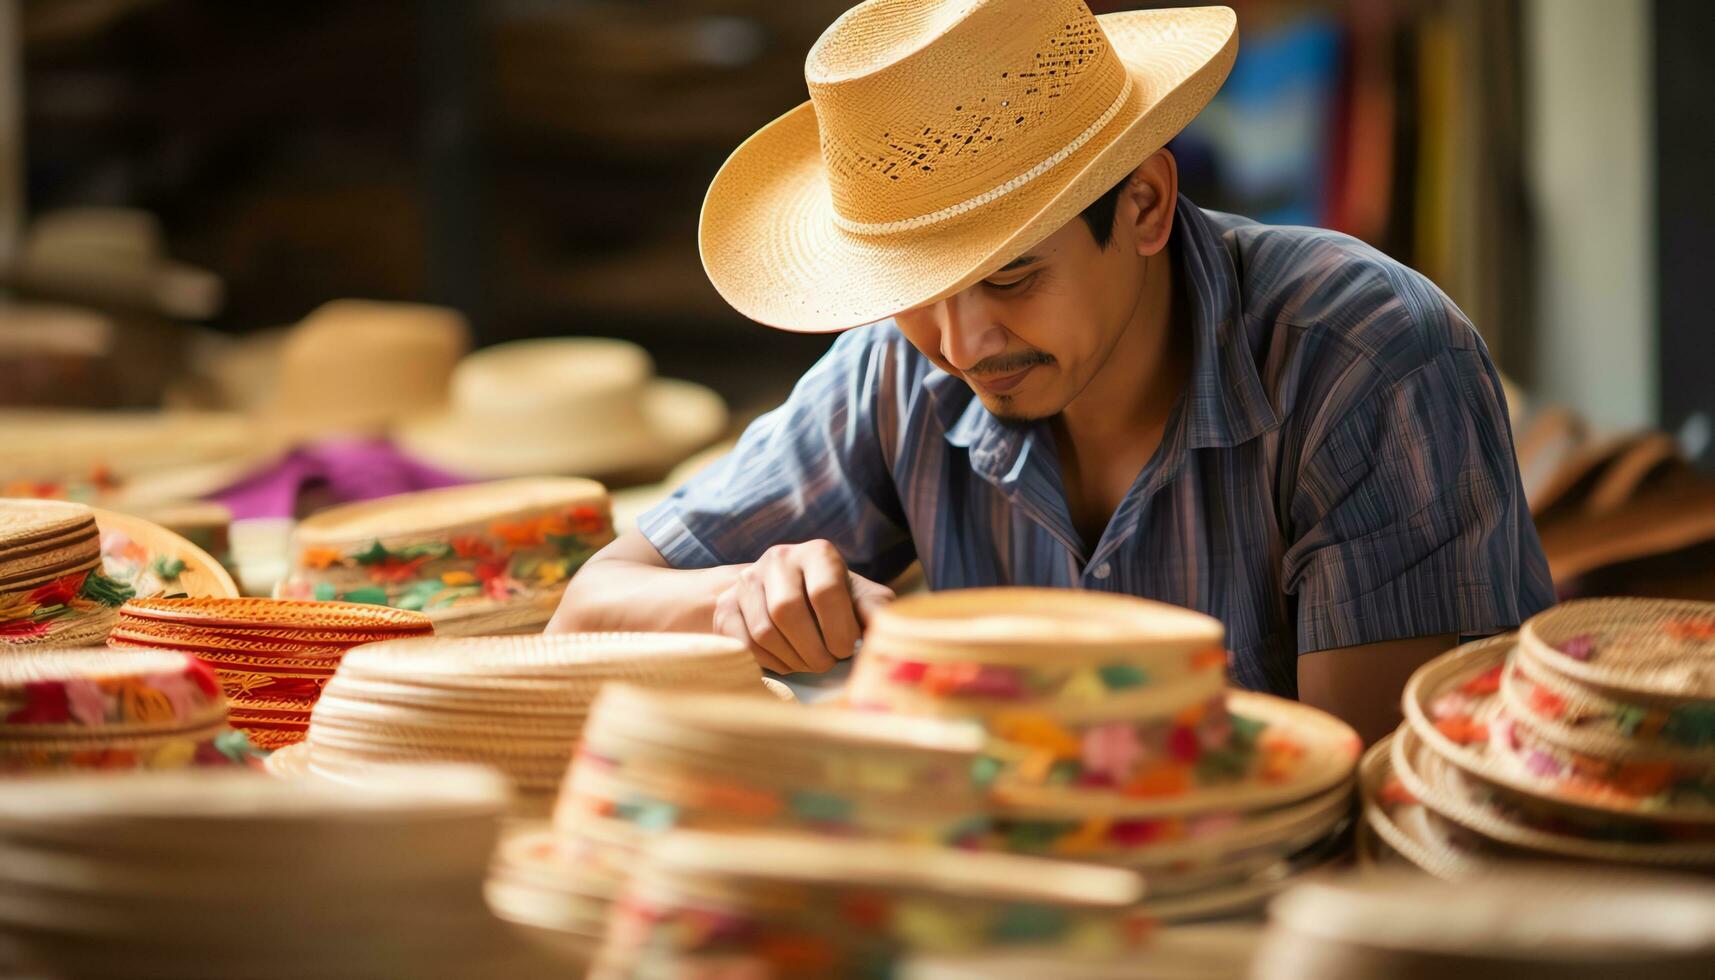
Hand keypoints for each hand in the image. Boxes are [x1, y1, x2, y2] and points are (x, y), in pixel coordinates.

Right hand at [712, 540, 894, 673]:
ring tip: (810, 662)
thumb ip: (876, 610)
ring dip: (792, 659)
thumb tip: (891, 627)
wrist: (787, 594)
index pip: (825, 591)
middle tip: (827, 664)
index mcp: (818, 553)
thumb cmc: (835, 603)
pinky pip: (743, 644)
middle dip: (813, 650)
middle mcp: (779, 558)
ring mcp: (747, 580)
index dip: (838, 630)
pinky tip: (787, 661)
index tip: (847, 649)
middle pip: (787, 612)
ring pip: (764, 631)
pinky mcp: (725, 606)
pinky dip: (769, 662)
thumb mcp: (861, 600)